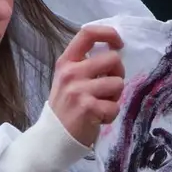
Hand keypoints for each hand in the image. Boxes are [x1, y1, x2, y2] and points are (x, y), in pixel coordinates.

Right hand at [49, 25, 125, 146]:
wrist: (52, 137)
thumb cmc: (66, 107)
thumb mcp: (68, 79)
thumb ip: (85, 64)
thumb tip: (115, 52)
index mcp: (66, 62)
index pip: (88, 33)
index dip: (108, 34)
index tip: (118, 43)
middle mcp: (71, 72)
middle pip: (113, 59)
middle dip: (118, 74)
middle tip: (108, 88)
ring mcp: (78, 90)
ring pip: (118, 83)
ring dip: (114, 97)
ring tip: (100, 106)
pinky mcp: (88, 108)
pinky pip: (115, 106)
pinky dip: (110, 115)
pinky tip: (97, 118)